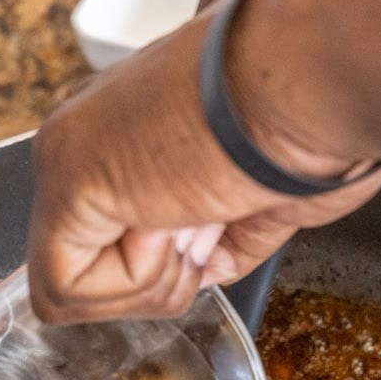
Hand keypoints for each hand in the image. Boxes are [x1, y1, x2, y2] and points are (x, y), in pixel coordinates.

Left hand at [26, 0, 380, 323]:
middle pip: (86, 269)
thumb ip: (215, 238)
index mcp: (132, 131)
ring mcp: (68, 157)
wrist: (315, 90)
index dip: (174, 261)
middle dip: (160, 274)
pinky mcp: (65, 182)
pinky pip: (69, 289)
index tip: (221, 214)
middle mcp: (88, 138)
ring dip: (155, 280)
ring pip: (73, 289)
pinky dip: (138, 280)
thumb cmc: (311, 121)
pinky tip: (176, 217)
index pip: (110, 237)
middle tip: (210, 218)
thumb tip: (199, 272)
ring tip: (198, 212)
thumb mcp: (260, 197)